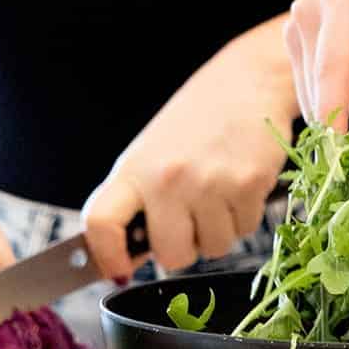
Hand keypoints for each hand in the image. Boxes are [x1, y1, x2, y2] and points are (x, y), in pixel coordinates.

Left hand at [82, 30, 296, 281]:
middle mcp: (168, 177)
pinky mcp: (248, 184)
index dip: (105, 255)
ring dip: (218, 230)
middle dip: (182, 247)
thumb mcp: (153, 151)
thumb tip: (127, 259)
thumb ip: (139, 200)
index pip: (100, 222)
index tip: (117, 269)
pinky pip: (245, 230)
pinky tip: (240, 182)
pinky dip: (244, 215)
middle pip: (170, 256)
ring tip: (218, 190)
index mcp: (135, 168)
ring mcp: (210, 182)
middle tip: (189, 218)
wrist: (247, 79)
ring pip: (214, 248)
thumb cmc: (197, 118)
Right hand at [283, 0, 348, 129]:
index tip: (341, 157)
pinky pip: (314, 90)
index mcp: (344, 0)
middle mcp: (308, 11)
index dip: (334, 115)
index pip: (331, 69)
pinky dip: (344, 98)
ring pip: (314, 96)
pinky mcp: (297, 41)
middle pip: (318, 89)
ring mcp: (297, 26)